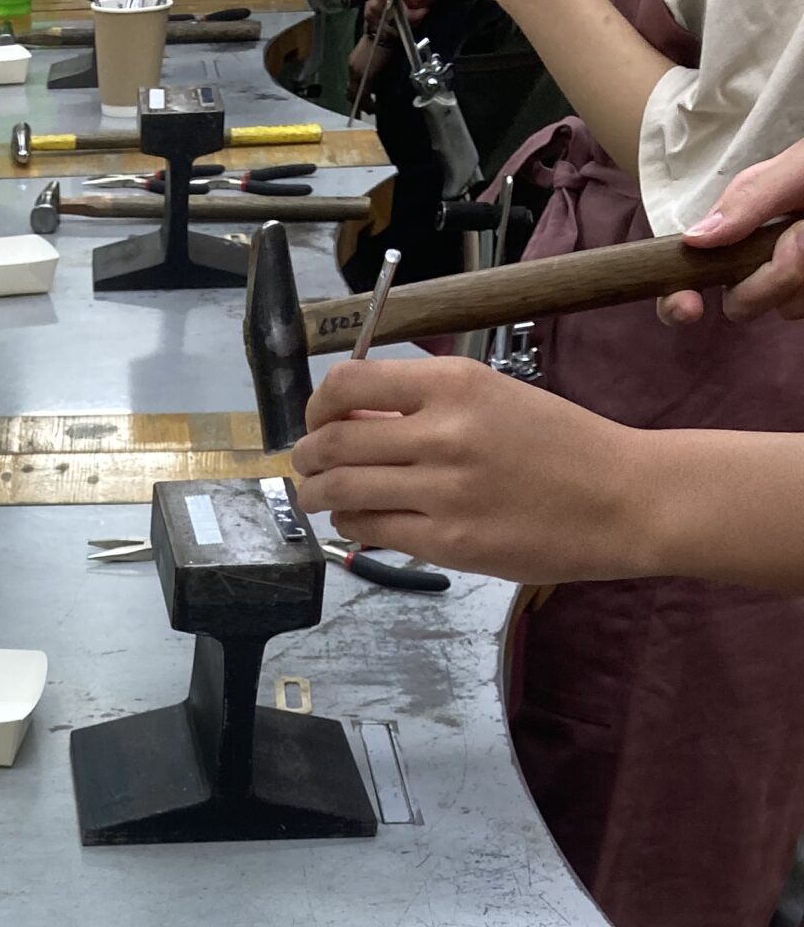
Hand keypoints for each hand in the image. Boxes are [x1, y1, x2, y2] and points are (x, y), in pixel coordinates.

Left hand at [289, 355, 651, 580]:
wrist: (621, 497)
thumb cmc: (561, 446)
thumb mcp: (494, 397)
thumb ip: (425, 403)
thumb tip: (354, 413)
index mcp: (454, 386)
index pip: (347, 383)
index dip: (317, 404)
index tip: (318, 417)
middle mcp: (443, 434)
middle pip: (331, 442)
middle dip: (306, 455)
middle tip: (307, 463)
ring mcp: (442, 492)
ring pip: (340, 491)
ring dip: (317, 494)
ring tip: (321, 494)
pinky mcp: (447, 542)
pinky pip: (369, 529)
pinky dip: (352, 523)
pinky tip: (361, 518)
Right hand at [661, 142, 803, 326]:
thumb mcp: (797, 167)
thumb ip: (750, 198)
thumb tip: (695, 239)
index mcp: (741, 233)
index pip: (688, 279)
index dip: (675, 301)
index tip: (689, 306)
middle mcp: (762, 263)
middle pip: (741, 306)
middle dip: (771, 276)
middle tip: (803, 234)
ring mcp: (795, 284)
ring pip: (787, 309)